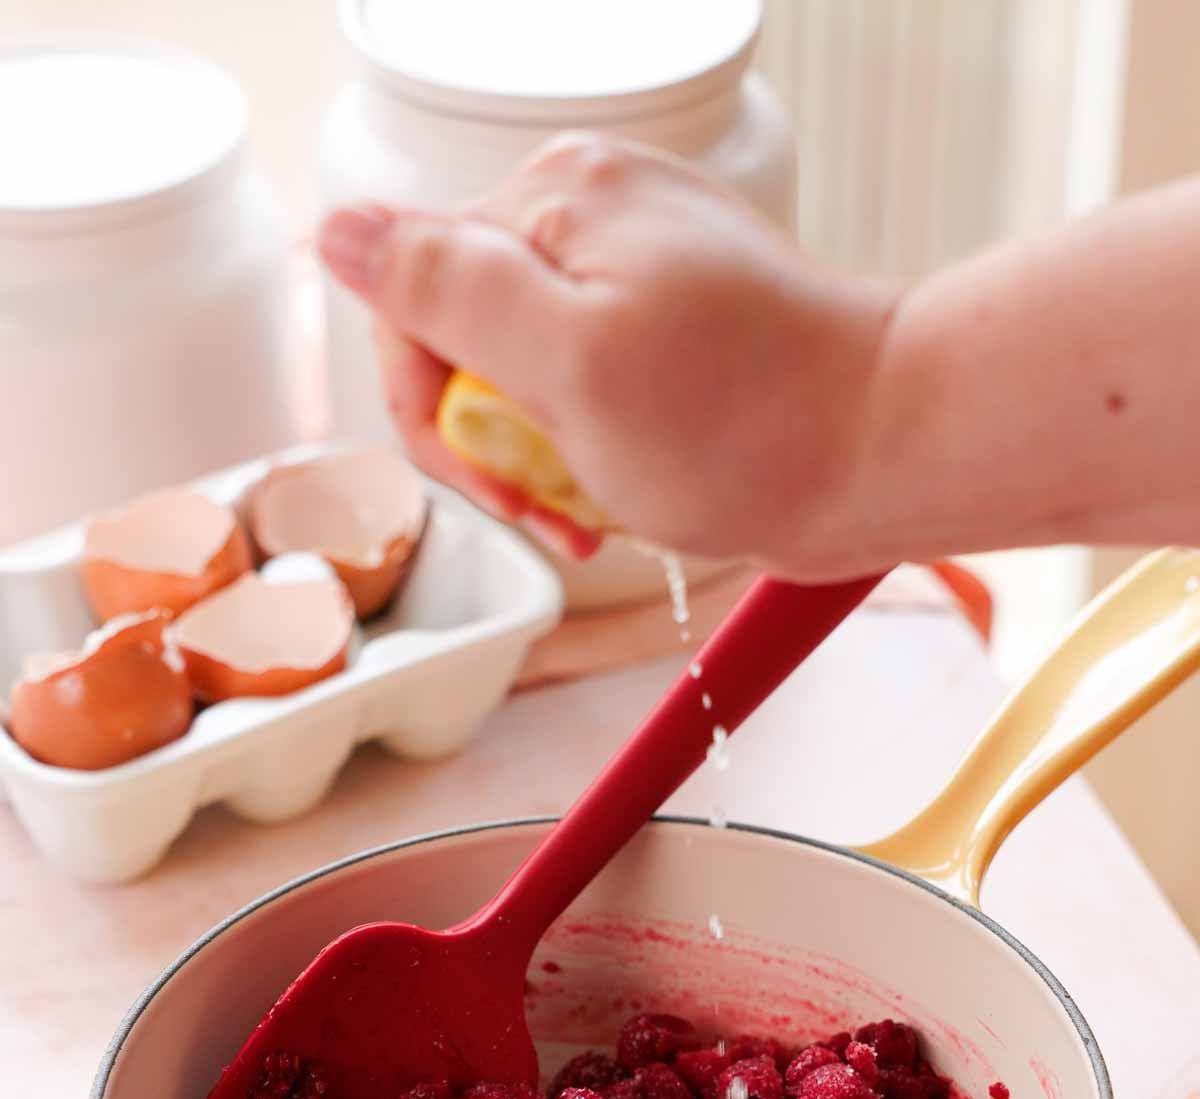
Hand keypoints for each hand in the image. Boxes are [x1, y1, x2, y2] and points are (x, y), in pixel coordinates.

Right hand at [319, 135, 897, 574]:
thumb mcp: (566, 364)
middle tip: (554, 510)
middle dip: (494, 442)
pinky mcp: (675, 315)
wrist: (887, 449)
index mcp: (553, 200)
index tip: (495, 486)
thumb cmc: (745, 425)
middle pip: (466, 334)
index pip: (412, 297)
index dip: (433, 412)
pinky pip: (588, 381)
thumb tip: (340, 232)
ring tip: (598, 510)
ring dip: (545, 458)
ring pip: (526, 368)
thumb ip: (444, 290)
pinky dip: (593, 446)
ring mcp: (637, 261)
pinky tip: (631, 483)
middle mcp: (590, 210)